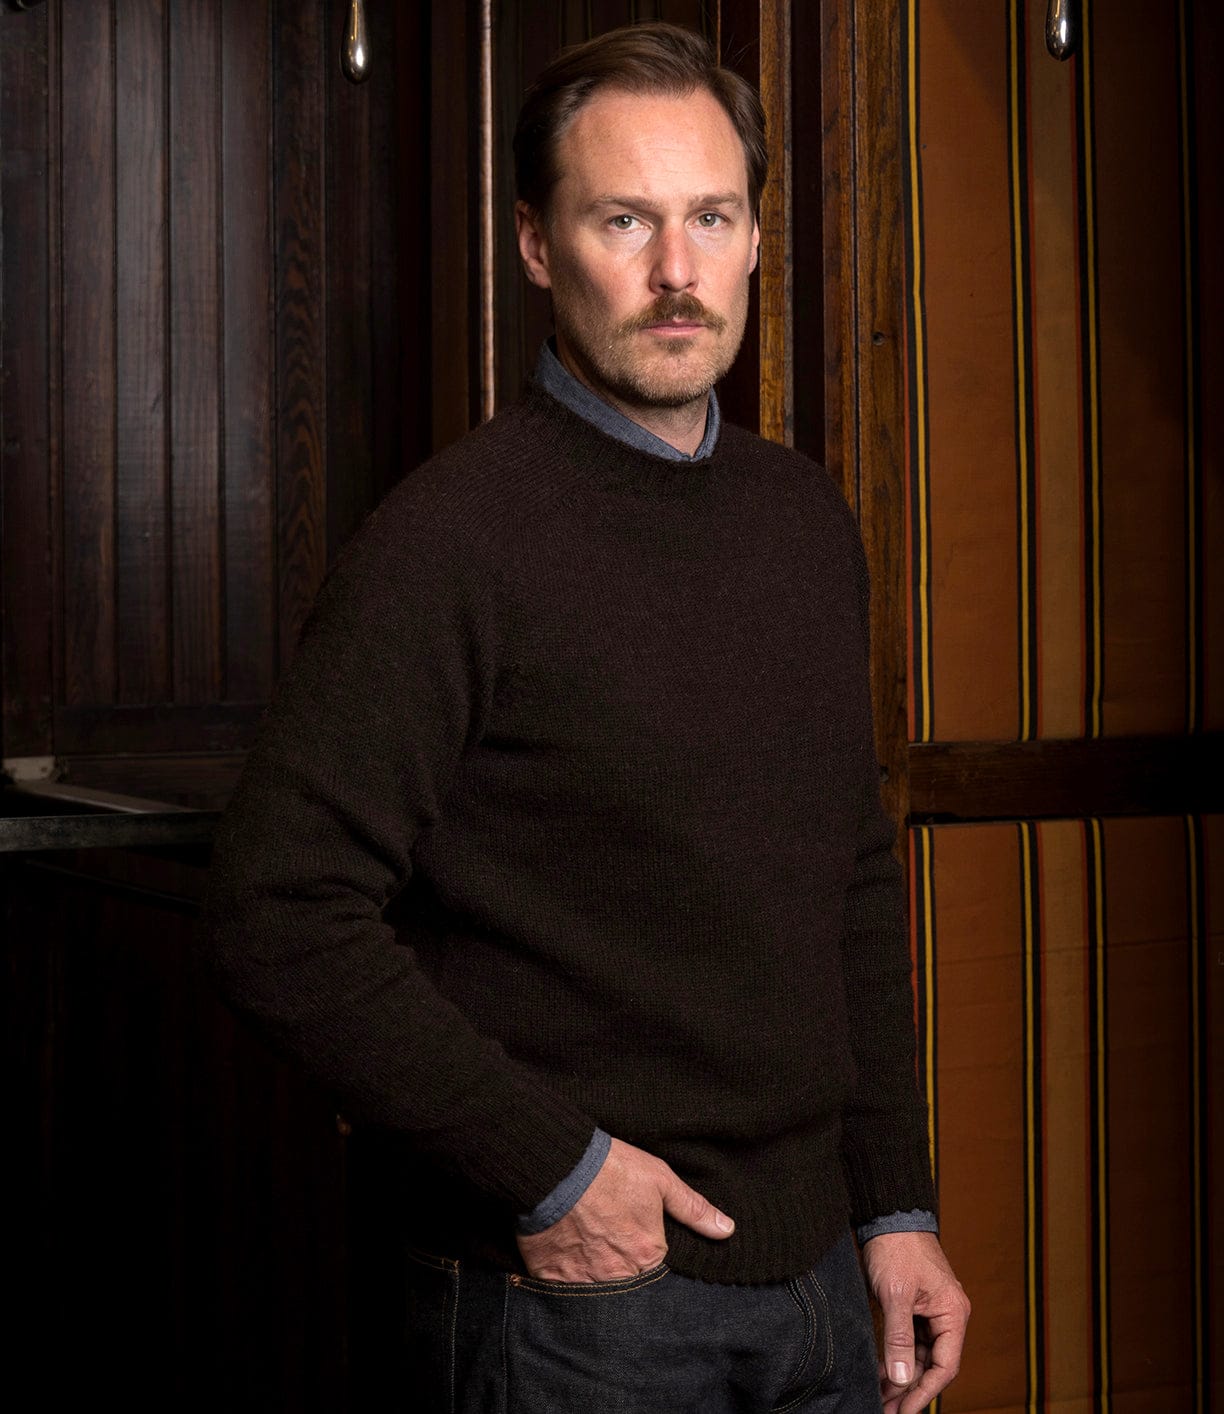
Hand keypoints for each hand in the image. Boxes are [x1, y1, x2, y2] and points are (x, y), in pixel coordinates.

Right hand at [515, 1137, 734, 1282]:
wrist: (557, 1163)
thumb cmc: (611, 1168)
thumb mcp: (660, 1180)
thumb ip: (693, 1209)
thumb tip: (727, 1230)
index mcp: (648, 1255)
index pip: (655, 1269)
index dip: (645, 1251)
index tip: (634, 1234)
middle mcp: (619, 1276)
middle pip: (626, 1282)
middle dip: (621, 1267)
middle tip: (609, 1237)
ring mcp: (584, 1280)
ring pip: (595, 1288)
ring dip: (594, 1272)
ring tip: (587, 1244)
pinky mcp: (551, 1277)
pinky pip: (562, 1287)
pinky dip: (565, 1273)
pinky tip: (565, 1251)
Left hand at [862, 1230, 969, 1413]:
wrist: (887, 1215)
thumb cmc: (896, 1247)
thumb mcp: (896, 1294)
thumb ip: (898, 1338)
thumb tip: (901, 1379)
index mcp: (953, 1313)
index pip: (945, 1366)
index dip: (924, 1392)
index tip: (903, 1410)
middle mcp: (948, 1315)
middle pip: (934, 1364)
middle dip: (910, 1389)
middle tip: (886, 1409)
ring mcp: (932, 1311)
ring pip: (921, 1355)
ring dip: (902, 1376)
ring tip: (881, 1397)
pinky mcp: (916, 1307)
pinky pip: (911, 1341)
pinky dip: (898, 1357)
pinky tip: (881, 1372)